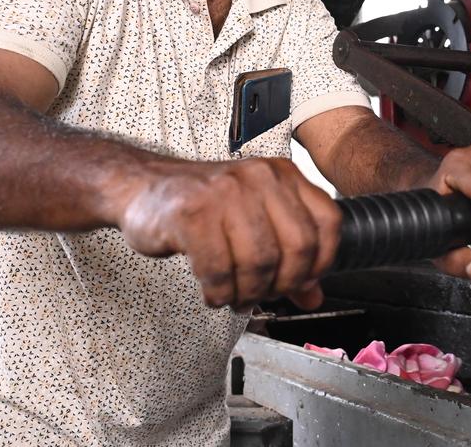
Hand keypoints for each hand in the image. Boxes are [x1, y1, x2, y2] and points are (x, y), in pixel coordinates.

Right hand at [116, 157, 341, 309]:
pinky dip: (219, 293)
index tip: (303, 283)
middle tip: (263, 295)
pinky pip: (218, 270)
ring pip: (259, 262)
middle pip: (298, 247)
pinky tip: (213, 291)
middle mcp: (258, 177)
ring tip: (234, 294)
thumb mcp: (253, 220)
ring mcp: (224, 192)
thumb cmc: (202, 205)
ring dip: (247, 293)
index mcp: (281, 174)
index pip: (328, 222)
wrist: (143, 187)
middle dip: (282, 284)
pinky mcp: (191, 212)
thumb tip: (313, 295)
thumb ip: (287, 255)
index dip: (322, 262)